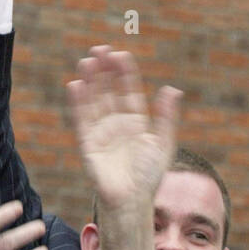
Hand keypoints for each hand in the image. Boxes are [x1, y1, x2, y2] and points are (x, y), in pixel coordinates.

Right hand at [66, 45, 180, 211]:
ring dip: (90, 81)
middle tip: (100, 49)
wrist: (132, 199)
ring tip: (87, 61)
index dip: (124, 73)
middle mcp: (116, 123)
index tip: (121, 54)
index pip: (128, 91)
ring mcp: (101, 131)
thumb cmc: (149, 175)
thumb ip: (165, 116)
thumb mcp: (163, 142)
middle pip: (108, 90)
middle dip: (104, 71)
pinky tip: (76, 85)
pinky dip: (78, 102)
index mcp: (136, 121)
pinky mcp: (87, 142)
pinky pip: (81, 118)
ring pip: (93, 100)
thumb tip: (172, 89)